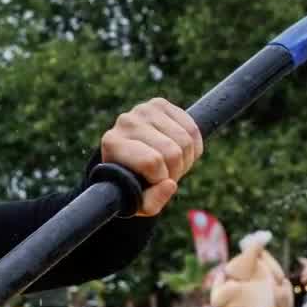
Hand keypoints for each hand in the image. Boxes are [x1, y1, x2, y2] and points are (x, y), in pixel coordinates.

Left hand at [99, 98, 201, 216]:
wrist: (129, 159)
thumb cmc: (132, 183)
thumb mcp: (137, 202)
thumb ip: (152, 201)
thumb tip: (170, 185)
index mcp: (112, 143)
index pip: (151, 161)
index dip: (161, 179)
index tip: (156, 183)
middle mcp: (126, 121)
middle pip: (172, 151)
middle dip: (176, 171)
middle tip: (166, 175)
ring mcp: (144, 109)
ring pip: (186, 140)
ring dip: (186, 160)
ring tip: (171, 165)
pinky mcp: (160, 104)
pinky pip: (192, 128)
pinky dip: (194, 147)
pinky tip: (180, 152)